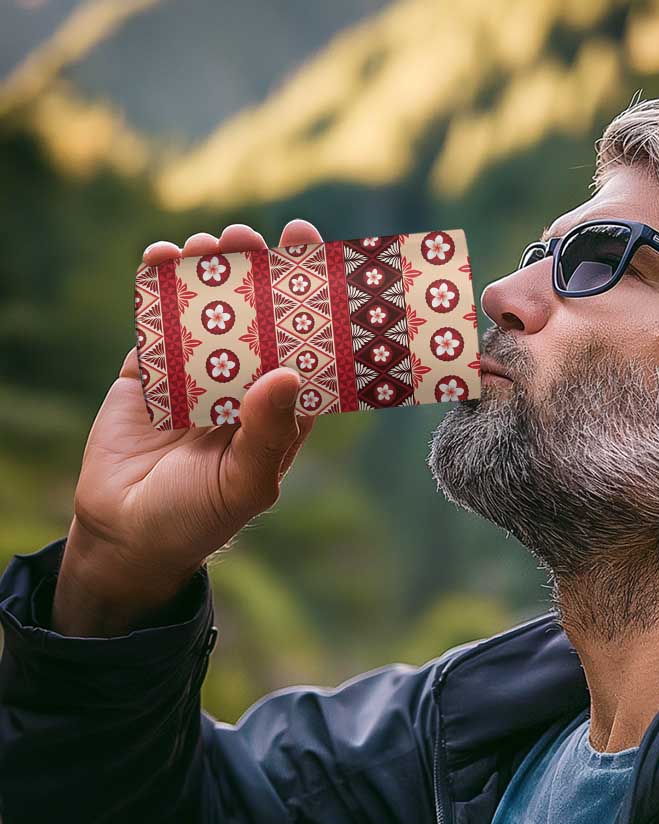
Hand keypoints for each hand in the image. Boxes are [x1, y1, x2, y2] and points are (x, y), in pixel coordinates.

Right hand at [53, 220, 322, 633]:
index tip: (316, 255)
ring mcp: (196, 373)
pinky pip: (157, 321)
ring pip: (209, 310)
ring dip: (210, 271)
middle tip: (252, 237)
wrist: (126, 534)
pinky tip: (161, 258)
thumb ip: (268, 432)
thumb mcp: (245, 483)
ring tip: (209, 243)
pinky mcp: (150, 371)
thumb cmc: (199, 517)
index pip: (306, 346)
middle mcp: (244, 384)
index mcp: (280, 409)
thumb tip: (288, 373)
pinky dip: (157, 287)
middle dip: (257, 272)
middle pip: (259, 316)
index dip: (313, 302)